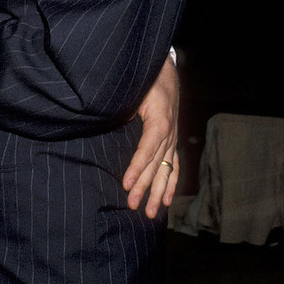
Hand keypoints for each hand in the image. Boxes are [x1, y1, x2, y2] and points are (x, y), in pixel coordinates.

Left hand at [123, 56, 178, 216]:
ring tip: (151, 213)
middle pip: (156, 165)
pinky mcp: (172, 140)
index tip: (127, 184)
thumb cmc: (145, 80)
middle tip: (132, 205)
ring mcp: (172, 138)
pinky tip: (167, 200)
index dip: (137, 167)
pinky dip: (171, 184)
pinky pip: (174, 166)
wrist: (163, 70)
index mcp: (160, 120)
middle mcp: (170, 133)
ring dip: (158, 192)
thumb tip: (109, 121)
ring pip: (166, 169)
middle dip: (144, 187)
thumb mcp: (134, 90)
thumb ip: (125, 109)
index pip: (148, 149)